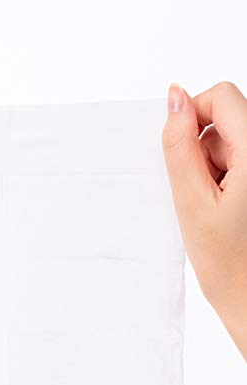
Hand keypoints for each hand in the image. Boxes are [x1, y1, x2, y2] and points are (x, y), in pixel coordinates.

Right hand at [163, 82, 246, 357]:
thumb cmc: (228, 262)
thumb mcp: (191, 201)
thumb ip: (180, 147)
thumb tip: (174, 99)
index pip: (222, 97)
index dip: (192, 116)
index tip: (180, 153)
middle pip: (226, 118)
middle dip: (201, 149)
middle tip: (201, 192)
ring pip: (229, 140)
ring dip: (211, 166)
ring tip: (213, 204)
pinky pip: (235, 159)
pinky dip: (221, 177)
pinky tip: (221, 206)